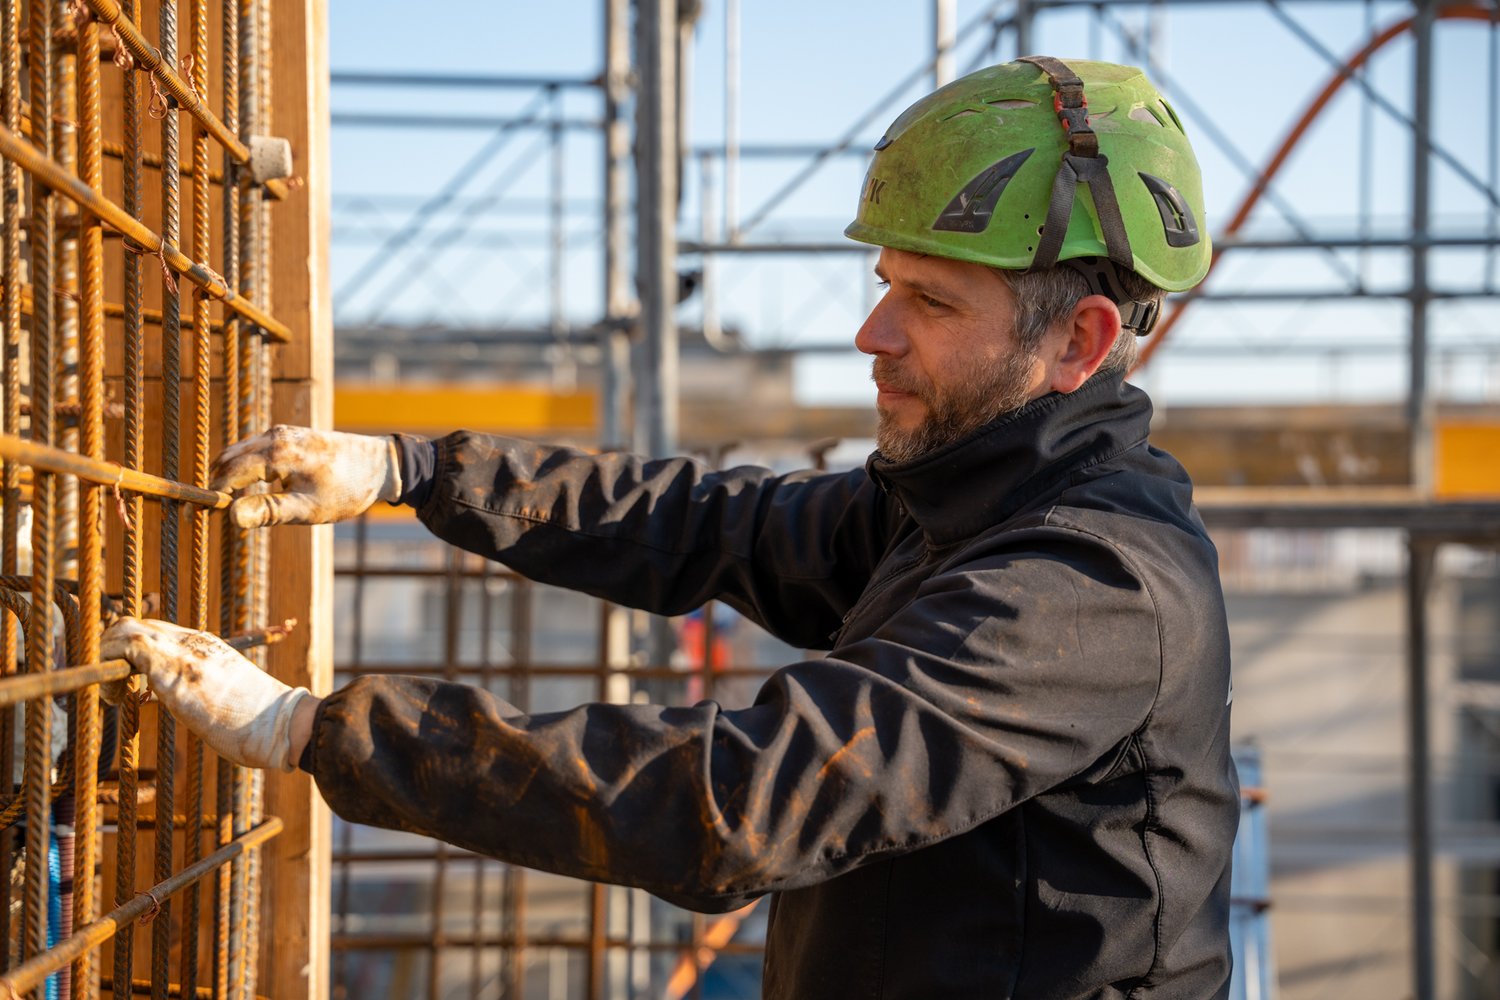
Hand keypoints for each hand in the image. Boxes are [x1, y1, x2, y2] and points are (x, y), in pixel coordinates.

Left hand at [100, 617, 314, 770]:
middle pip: (135, 625)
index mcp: (209, 646)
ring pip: (124, 629)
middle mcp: (194, 642)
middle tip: (118, 692)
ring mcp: (184, 652)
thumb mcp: (229, 697)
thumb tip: (199, 707)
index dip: (132, 653)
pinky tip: (119, 700)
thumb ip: (208, 690)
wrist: (283, 724)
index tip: (130, 685)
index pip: (156, 632)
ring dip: (107, 660)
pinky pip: (123, 648)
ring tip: (116, 696)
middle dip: (113, 653)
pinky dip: (108, 670)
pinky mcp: (174, 669)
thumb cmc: (263, 724)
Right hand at [210, 425, 400, 528]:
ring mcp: (281, 432)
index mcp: (278, 452)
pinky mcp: (288, 435)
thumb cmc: (348, 489)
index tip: (193, 518)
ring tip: (221, 506)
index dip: (209, 496)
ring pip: (239, 453)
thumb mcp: (309, 508)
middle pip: (228, 459)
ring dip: (227, 476)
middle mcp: (275, 436)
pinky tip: (247, 491)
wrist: (381, 465)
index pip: (228, 472)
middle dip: (213, 485)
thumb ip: (269, 511)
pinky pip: (254, 450)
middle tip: (201, 514)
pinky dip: (243, 468)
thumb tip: (231, 517)